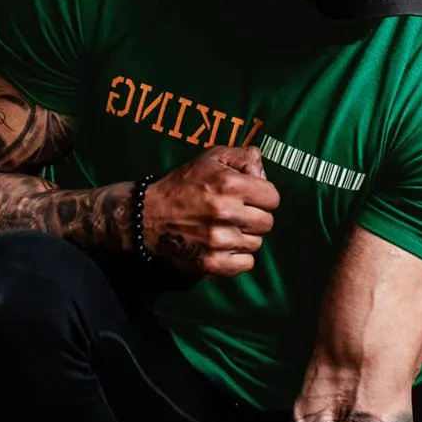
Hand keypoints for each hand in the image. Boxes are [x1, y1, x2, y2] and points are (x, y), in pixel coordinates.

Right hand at [143, 144, 279, 276]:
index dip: (262, 197)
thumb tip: (264, 173)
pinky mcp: (212, 263)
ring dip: (245, 237)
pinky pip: (246, 263)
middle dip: (254, 217)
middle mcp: (225, 212)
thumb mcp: (211, 158)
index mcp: (229, 184)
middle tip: (236, 214)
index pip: (273, 198)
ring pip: (257, 244)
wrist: (148, 215)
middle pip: (267, 222)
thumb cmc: (183, 185)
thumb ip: (244, 157)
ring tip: (225, 228)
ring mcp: (218, 241)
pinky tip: (223, 245)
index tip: (249, 198)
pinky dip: (238, 257)